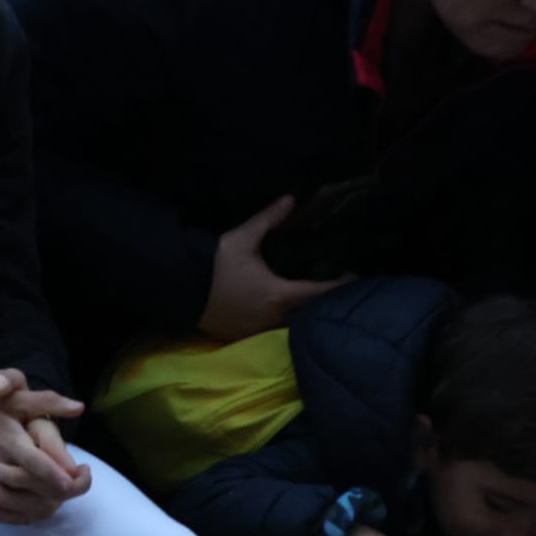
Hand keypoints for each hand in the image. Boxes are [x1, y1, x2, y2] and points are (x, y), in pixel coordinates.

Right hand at [0, 369, 91, 516]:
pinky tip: (31, 499)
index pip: (45, 469)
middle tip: (74, 479)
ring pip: (28, 507)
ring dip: (47, 501)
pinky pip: (8, 515)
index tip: (83, 473)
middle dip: (63, 489)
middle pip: (43, 492)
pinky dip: (24, 512)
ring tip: (55, 488)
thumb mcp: (9, 400)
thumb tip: (79, 407)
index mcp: (11, 442)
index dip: (70, 478)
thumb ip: (45, 402)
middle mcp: (1, 468)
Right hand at [198, 195, 349, 341]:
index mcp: (278, 295)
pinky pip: (269, 333)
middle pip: (308, 314)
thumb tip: (290, 199)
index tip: (355, 279)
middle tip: (331, 291)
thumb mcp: (241, 238)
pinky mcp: (241, 337)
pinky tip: (279, 315)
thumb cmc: (214, 263)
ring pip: (290, 326)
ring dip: (300, 316)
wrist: (180, 286)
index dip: (340, 285)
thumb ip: (268, 220)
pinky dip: (279, 324)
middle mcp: (273, 318)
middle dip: (320, 304)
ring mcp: (257, 331)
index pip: (319, 292)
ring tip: (309, 304)